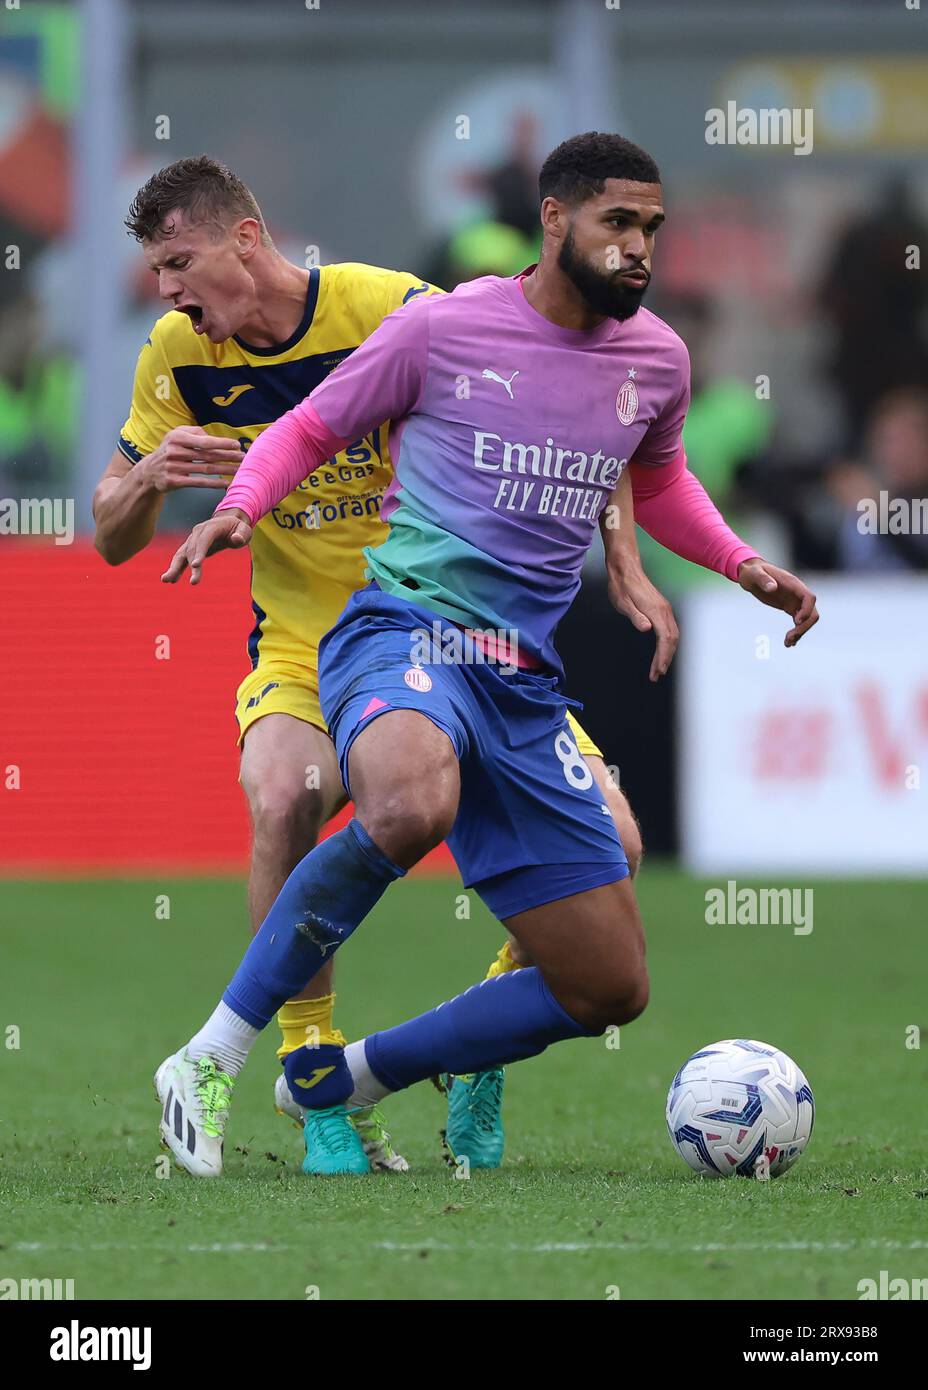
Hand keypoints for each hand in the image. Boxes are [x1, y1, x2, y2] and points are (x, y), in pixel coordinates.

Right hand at [139, 427, 243, 492]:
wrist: (149, 471)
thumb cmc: (169, 451)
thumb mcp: (176, 435)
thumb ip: (194, 432)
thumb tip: (212, 437)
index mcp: (177, 438)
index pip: (204, 441)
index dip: (221, 443)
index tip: (236, 445)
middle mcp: (175, 451)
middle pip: (207, 455)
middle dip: (228, 457)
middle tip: (243, 458)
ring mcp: (174, 467)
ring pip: (206, 469)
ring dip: (225, 470)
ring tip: (239, 470)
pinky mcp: (174, 481)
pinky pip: (198, 482)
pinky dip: (214, 483)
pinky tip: (226, 483)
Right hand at [161, 509, 252, 584]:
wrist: (227, 523)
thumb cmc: (238, 529)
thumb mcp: (245, 530)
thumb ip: (242, 535)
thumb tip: (236, 539)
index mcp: (211, 527)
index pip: (204, 540)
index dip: (199, 552)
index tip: (196, 565)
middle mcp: (198, 532)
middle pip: (192, 549)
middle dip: (191, 565)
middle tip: (193, 582)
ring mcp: (192, 539)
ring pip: (181, 553)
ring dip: (174, 567)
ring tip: (166, 580)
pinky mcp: (190, 547)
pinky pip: (181, 558)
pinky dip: (176, 568)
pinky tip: (171, 580)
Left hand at [607, 561, 679, 681]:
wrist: (625, 568)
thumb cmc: (621, 586)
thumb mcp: (623, 603)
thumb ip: (635, 616)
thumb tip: (647, 629)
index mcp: (656, 610)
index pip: (665, 639)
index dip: (662, 657)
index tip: (657, 671)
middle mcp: (664, 610)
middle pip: (672, 640)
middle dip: (665, 659)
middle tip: (656, 675)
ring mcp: (664, 609)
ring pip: (673, 635)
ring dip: (667, 653)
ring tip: (659, 668)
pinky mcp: (662, 608)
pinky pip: (670, 629)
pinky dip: (668, 643)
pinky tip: (662, 651)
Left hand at [737, 557, 818, 646]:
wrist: (751, 573)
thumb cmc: (752, 572)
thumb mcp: (754, 574)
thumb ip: (763, 580)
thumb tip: (773, 588)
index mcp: (792, 584)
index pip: (809, 597)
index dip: (807, 610)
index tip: (796, 621)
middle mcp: (797, 593)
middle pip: (812, 612)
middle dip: (804, 626)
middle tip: (790, 638)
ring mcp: (795, 601)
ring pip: (807, 619)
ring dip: (800, 632)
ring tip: (787, 643)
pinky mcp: (790, 607)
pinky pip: (799, 622)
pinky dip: (796, 632)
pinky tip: (789, 643)